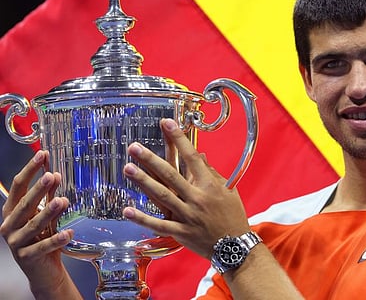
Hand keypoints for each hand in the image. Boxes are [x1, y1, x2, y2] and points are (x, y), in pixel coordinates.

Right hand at [0, 151, 78, 298]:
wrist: (43, 270)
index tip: (42, 155)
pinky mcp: (27, 258)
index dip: (29, 170)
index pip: (18, 187)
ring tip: (62, 201)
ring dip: (48, 212)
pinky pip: (43, 247)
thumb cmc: (43, 238)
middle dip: (38, 189)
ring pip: (33, 225)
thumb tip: (55, 174)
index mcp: (12, 211)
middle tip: (51, 176)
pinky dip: (56, 239)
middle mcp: (10, 226)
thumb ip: (49, 196)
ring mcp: (16, 243)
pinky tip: (68, 233)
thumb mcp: (46, 214)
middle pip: (24, 204)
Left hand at [122, 118, 250, 258]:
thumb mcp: (228, 190)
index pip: (191, 157)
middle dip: (151, 159)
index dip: (178, 138)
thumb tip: (200, 155)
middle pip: (170, 175)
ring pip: (162, 196)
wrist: (235, 246)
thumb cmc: (232, 215)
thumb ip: (211, 172)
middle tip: (135, 147)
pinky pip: (159, 224)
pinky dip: (143, 218)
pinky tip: (127, 210)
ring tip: (128, 168)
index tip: (166, 123)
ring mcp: (187, 215)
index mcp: (209, 185)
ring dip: (143, 182)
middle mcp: (196, 198)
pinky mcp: (180, 232)